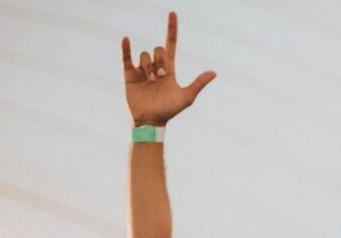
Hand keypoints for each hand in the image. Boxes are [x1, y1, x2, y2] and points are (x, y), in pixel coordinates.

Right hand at [122, 12, 216, 126]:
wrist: (151, 121)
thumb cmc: (170, 111)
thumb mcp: (187, 97)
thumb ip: (198, 83)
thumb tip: (214, 72)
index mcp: (169, 69)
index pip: (170, 44)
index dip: (171, 29)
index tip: (172, 13)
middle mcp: (156, 67)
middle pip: (157, 50)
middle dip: (160, 61)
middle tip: (161, 77)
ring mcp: (142, 70)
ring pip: (145, 55)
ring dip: (149, 67)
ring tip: (150, 81)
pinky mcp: (129, 75)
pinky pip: (127, 57)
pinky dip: (126, 48)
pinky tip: (127, 39)